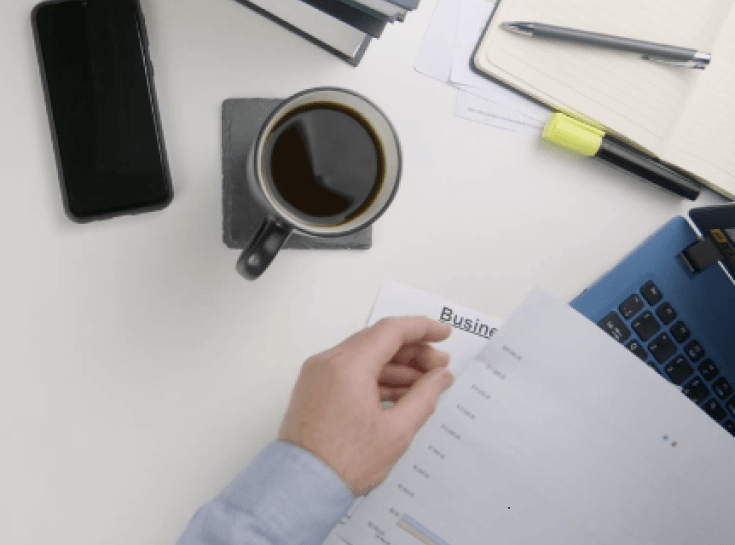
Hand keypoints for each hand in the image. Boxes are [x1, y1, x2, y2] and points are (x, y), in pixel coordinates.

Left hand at [279, 316, 452, 495]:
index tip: (443, 333)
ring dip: (396, 366)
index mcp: (348, 366)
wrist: (301, 487)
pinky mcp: (315, 388)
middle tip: (439, 366)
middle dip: (413, 351)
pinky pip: (350, 371)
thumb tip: (440, 377)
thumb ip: (424, 396)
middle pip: (378, 341)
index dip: (423, 328)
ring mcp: (318, 374)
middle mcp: (329, 362)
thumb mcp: (396, 431)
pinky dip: (376, 377)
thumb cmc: (342, 463)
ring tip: (424, 383)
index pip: (391, 331)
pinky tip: (399, 392)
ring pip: (365, 356)